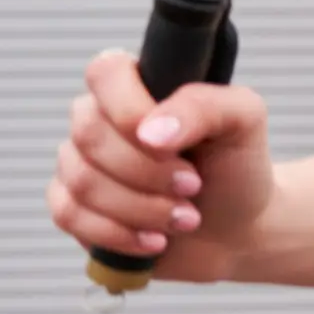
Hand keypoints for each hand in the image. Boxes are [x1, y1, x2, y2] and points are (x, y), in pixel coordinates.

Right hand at [47, 48, 278, 283]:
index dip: (130, 111)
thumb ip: (205, 106)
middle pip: (90, 136)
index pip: (105, 73)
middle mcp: (100, 118)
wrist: (238, 228)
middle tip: (194, 186)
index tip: (174, 145)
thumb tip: (150, 131)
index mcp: (138, 85)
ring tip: (186, 218)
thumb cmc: (238, 166)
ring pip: (82, 181)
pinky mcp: (72, 205)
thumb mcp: (243, 122)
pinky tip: (155, 240)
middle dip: (149, 172)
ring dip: (142, 208)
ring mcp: (80, 162)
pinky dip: (119, 233)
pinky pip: (69, 216)